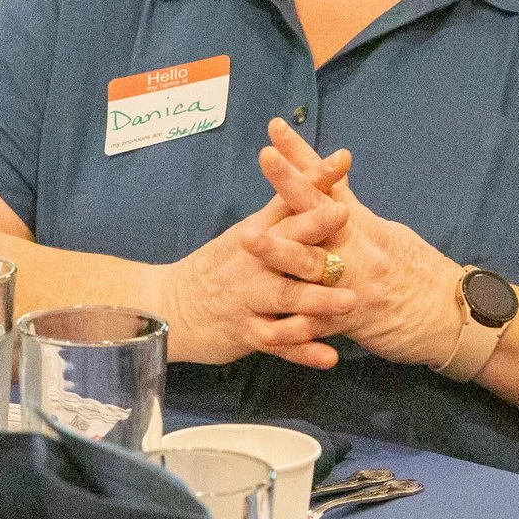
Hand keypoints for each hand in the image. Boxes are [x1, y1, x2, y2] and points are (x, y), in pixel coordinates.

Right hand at [154, 163, 354, 370]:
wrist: (170, 307)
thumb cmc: (219, 267)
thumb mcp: (248, 231)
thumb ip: (285, 206)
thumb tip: (319, 169)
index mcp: (257, 235)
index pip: (288, 202)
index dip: (314, 182)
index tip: (341, 160)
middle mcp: (253, 264)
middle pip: (284, 244)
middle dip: (313, 231)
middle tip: (346, 216)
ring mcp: (248, 299)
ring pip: (283, 297)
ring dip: (316, 300)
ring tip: (349, 302)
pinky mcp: (246, 334)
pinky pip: (277, 344)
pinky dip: (302, 352)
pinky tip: (329, 358)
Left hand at [254, 120, 465, 366]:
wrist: (450, 318)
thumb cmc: (418, 273)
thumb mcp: (387, 235)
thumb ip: (352, 214)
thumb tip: (328, 184)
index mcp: (362, 226)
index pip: (328, 182)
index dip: (302, 156)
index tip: (275, 127)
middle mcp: (357, 249)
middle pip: (318, 212)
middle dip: (289, 184)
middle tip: (264, 157)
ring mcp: (353, 283)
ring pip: (311, 264)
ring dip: (278, 251)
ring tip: (246, 238)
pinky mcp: (350, 321)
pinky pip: (317, 324)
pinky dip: (291, 327)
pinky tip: (263, 325)